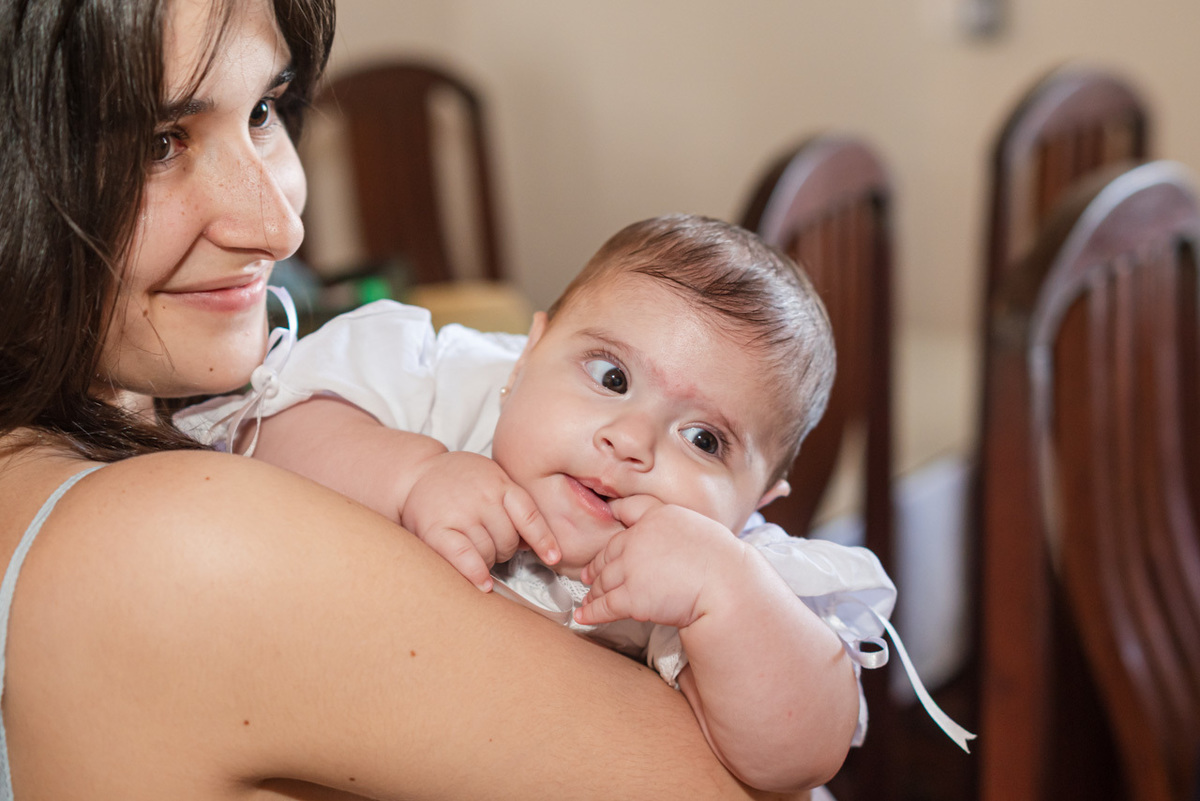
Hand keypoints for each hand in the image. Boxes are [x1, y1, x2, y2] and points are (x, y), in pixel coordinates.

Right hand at [402, 451, 558, 590]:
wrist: (416, 473)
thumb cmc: (459, 481)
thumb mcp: (492, 479)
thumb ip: (511, 504)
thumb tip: (531, 544)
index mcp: (499, 484)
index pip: (529, 515)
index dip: (543, 539)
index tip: (554, 558)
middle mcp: (482, 497)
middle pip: (509, 540)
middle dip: (505, 549)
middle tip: (492, 544)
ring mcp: (459, 513)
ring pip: (488, 553)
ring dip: (487, 561)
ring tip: (476, 551)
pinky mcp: (436, 529)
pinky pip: (463, 557)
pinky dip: (475, 573)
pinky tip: (483, 584)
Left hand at [574, 496, 744, 628]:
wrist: (727, 586)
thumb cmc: (723, 560)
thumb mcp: (699, 528)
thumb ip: (676, 529)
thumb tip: (669, 542)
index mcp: (657, 515)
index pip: (625, 512)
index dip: (615, 524)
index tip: (606, 538)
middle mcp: (638, 538)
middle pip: (608, 552)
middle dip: (597, 567)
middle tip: (589, 576)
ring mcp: (631, 568)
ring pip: (603, 581)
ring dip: (594, 591)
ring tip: (588, 598)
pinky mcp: (630, 597)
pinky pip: (604, 606)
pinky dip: (591, 613)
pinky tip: (583, 617)